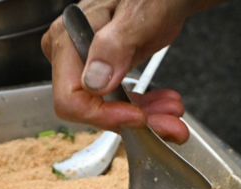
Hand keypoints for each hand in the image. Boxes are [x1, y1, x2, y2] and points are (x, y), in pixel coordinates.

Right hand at [41, 0, 218, 142]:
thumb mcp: (137, 12)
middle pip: (93, 110)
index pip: (70, 99)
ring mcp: (87, 66)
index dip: (103, 115)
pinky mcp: (106, 73)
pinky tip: (164, 104)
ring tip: (173, 116)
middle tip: (170, 124)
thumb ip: (114, 44)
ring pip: (110, 111)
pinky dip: (146, 108)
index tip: (137, 117)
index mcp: (67, 40)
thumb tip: (93, 81)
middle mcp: (72, 57)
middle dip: (134, 121)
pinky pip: (120, 102)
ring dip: (146, 119)